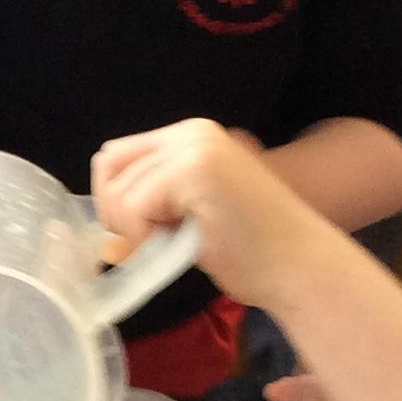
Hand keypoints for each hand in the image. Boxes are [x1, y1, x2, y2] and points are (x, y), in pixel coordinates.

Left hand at [92, 119, 324, 309]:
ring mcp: (193, 147)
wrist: (298, 268)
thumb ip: (151, 206)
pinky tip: (180, 245)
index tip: (144, 232)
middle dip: (117, 212)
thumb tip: (103, 229)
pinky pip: (133, 207)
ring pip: (118, 190)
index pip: (118, 157)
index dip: (116, 199)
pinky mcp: (193, 170)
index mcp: (191, 137)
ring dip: (135, 230)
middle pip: (109, 165)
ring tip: (177, 241)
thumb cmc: (252, 252)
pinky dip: (145, 237)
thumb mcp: (189, 218)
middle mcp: (191, 132)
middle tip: (153, 240)